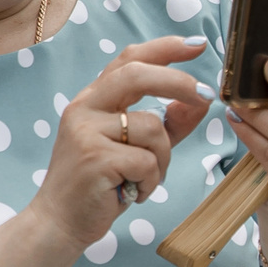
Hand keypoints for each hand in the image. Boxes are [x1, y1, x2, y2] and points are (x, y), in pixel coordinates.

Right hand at [26, 35, 214, 253]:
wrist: (61, 221)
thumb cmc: (100, 184)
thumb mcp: (136, 148)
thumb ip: (167, 124)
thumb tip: (199, 101)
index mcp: (94, 99)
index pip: (129, 60)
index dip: (165, 48)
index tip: (197, 45)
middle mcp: (85, 108)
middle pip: (137, 75)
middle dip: (179, 82)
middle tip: (207, 97)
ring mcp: (86, 131)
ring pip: (153, 128)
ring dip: (163, 160)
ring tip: (145, 179)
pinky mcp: (94, 158)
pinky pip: (147, 160)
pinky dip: (151, 180)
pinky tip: (133, 192)